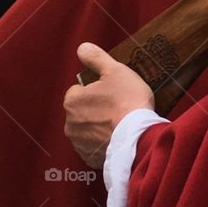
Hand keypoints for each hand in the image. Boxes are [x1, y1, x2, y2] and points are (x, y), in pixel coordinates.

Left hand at [64, 42, 153, 168]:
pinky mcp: (90, 159)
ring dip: (98, 128)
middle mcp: (69, 124)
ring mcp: (79, 144)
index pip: (79, 91)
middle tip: (117, 108)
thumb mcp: (116, 71)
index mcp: (72, 100)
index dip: (96, 90)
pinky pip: (94, 148)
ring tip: (120, 125)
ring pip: (87, 130)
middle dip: (95, 110)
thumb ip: (96, 58)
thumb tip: (82, 47)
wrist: (138, 137)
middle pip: (81, 111)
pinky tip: (118, 139)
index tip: (112, 93)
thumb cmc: (127, 100)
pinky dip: (103, 144)